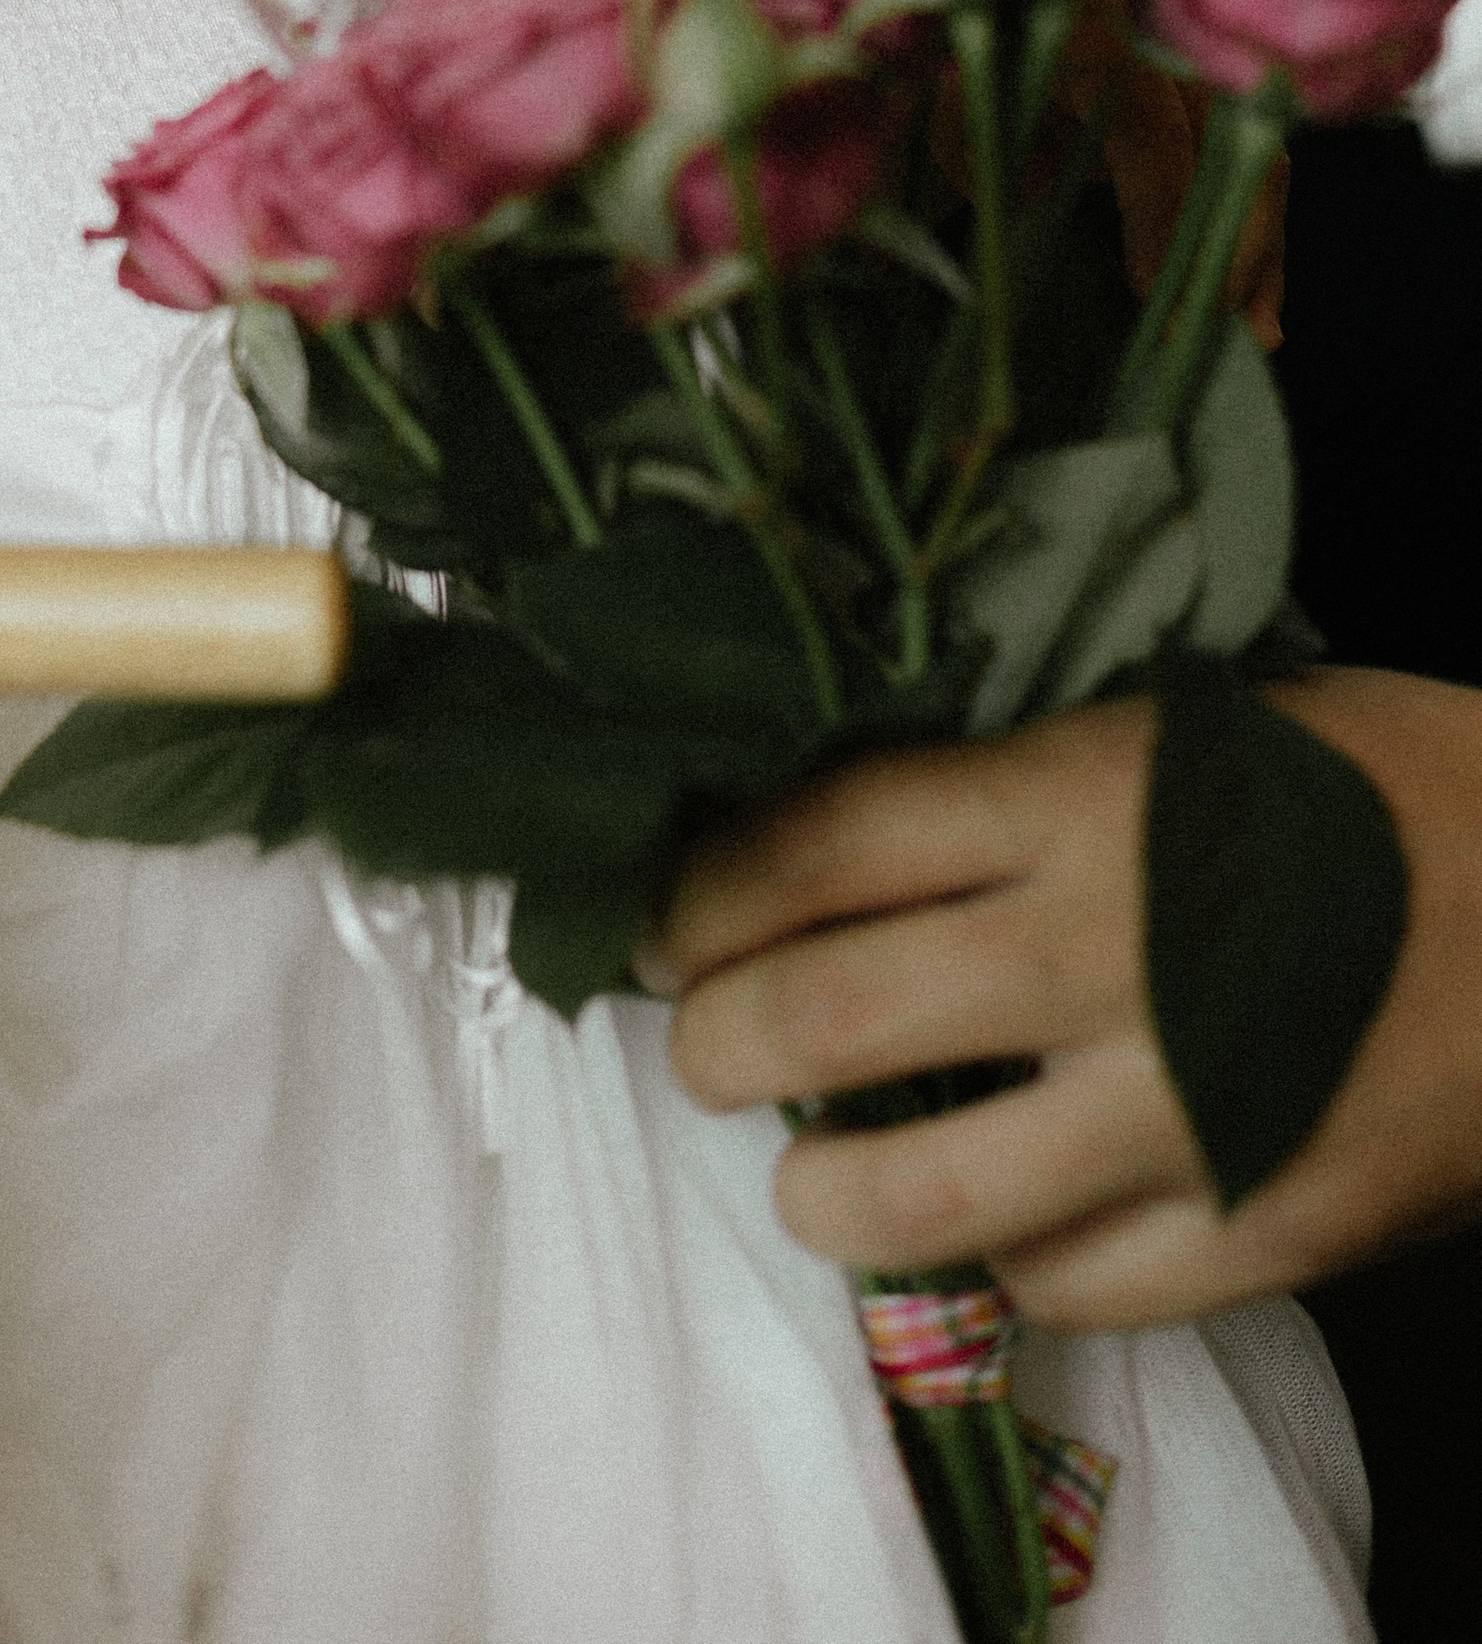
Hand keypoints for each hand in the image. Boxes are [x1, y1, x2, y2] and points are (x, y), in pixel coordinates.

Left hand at [649, 667, 1481, 1326]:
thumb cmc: (1353, 784)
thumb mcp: (1164, 729)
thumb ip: (1006, 790)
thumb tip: (815, 842)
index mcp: (1072, 801)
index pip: (810, 850)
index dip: (700, 897)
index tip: (660, 927)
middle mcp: (1103, 955)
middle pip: (822, 1018)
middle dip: (716, 1044)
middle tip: (704, 1046)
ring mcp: (1182, 1108)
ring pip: (917, 1196)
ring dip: (820, 1194)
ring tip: (810, 1175)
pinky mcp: (1260, 1228)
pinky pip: (1063, 1285)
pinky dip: (996, 1265)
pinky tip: (985, 1229)